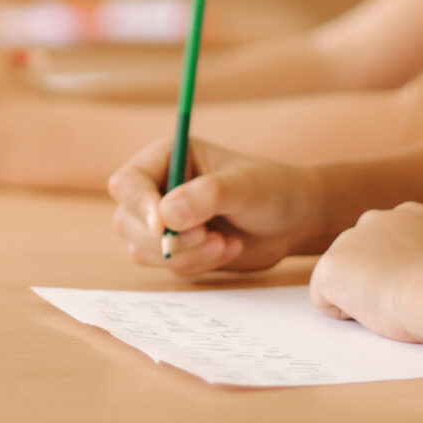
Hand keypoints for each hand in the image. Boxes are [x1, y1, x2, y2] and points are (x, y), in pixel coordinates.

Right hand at [107, 137, 326, 276]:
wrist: (294, 221)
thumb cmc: (273, 190)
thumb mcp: (245, 188)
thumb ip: (206, 196)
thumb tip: (165, 215)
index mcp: (168, 157)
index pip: (128, 182)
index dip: (140, 206)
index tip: (164, 229)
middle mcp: (159, 186)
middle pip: (128, 220)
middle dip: (167, 239)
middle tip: (210, 237)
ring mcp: (164, 219)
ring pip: (142, 248)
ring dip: (183, 254)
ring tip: (225, 243)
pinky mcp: (175, 246)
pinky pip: (166, 265)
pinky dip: (196, 264)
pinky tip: (228, 248)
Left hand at [309, 203, 422, 343]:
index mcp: (411, 215)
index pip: (391, 246)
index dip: (402, 274)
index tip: (419, 287)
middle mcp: (376, 218)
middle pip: (363, 259)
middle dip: (374, 281)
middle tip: (403, 299)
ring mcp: (349, 240)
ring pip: (344, 280)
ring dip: (361, 297)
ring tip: (391, 303)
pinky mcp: (330, 266)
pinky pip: (325, 300)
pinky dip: (343, 313)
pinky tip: (372, 310)